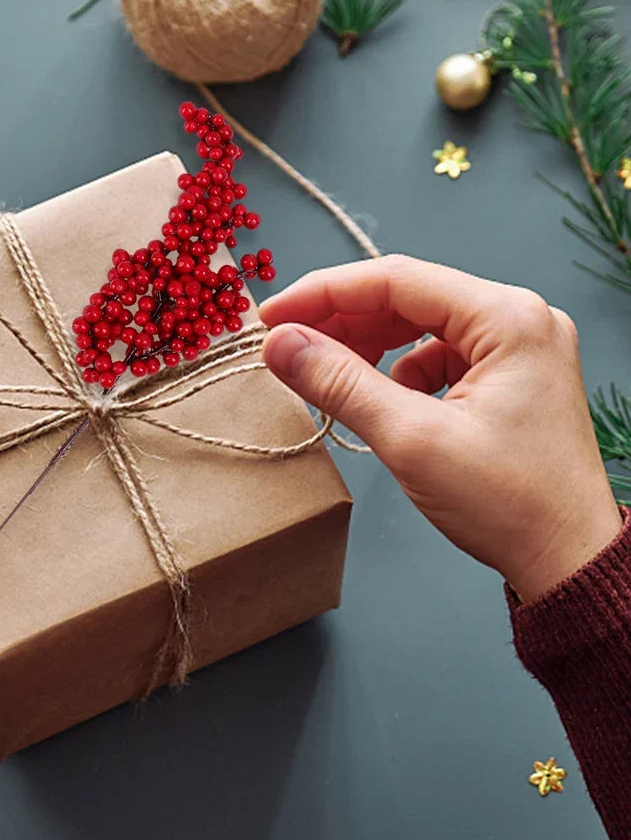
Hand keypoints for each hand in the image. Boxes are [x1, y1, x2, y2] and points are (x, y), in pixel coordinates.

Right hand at [260, 254, 622, 601]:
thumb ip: (340, 382)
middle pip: (406, 298)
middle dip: (341, 320)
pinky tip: (380, 399)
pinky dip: (397, 370)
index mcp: (507, 317)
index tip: (271, 317)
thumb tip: (280, 344)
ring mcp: (517, 347)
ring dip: (366, 345)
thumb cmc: (510, 504)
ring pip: (418, 326)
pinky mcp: (509, 376)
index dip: (322, 293)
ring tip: (323, 373)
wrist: (568, 560)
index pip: (396, 279)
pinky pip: (436, 354)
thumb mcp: (411, 439)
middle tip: (285, 345)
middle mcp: (518, 318)